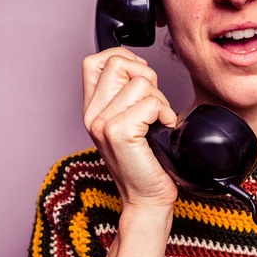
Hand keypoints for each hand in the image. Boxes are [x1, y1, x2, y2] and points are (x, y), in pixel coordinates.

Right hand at [82, 47, 177, 208]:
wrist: (147, 199)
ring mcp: (102, 123)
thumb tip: (139, 66)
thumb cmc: (145, 163)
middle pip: (118, 62)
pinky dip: (165, 114)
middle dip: (146, 77)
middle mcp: (92, 114)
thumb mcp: (129, 122)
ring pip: (140, 82)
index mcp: (92, 109)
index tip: (141, 78)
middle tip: (153, 105)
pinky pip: (151, 103)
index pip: (95, 60)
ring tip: (157, 123)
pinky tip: (162, 130)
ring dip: (159, 100)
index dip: (122, 58)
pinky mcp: (119, 133)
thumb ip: (125, 95)